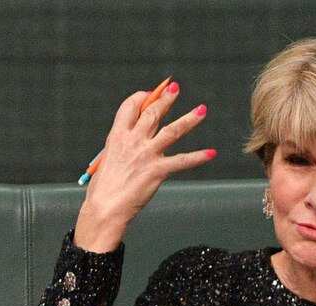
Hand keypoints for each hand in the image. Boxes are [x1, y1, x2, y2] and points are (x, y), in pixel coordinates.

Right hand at [73, 82, 215, 252]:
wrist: (105, 208)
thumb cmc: (104, 188)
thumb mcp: (108, 160)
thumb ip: (122, 147)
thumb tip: (133, 141)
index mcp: (117, 136)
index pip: (130, 107)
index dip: (140, 98)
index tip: (148, 95)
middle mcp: (133, 141)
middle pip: (152, 113)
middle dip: (165, 99)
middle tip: (175, 88)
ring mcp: (147, 155)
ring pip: (173, 131)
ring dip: (189, 119)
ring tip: (202, 110)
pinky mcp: (158, 171)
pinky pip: (182, 161)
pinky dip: (198, 157)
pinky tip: (211, 153)